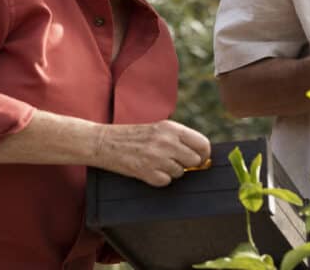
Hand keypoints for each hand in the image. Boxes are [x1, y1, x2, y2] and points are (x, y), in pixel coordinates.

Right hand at [92, 120, 210, 186]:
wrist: (105, 142)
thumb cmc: (133, 136)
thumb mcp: (158, 129)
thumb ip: (179, 138)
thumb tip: (201, 154)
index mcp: (171, 128)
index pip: (203, 143)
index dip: (204, 154)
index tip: (200, 159)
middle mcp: (167, 141)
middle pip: (195, 160)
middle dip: (187, 164)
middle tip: (175, 162)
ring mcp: (157, 157)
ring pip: (180, 173)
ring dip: (171, 172)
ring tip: (156, 163)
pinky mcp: (147, 172)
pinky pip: (166, 181)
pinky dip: (159, 179)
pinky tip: (148, 170)